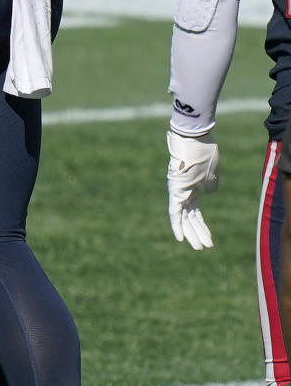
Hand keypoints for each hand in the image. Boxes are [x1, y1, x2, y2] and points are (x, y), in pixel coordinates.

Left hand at [167, 129, 218, 249]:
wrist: (193, 137)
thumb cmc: (203, 150)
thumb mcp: (212, 169)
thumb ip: (211, 182)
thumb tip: (210, 191)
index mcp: (194, 187)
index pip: (196, 211)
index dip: (201, 225)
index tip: (208, 238)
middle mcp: (184, 191)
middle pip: (191, 216)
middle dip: (198, 233)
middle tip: (203, 247)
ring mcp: (178, 191)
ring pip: (185, 217)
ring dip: (192, 233)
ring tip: (199, 248)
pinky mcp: (174, 191)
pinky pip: (175, 212)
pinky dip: (177, 225)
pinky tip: (181, 238)